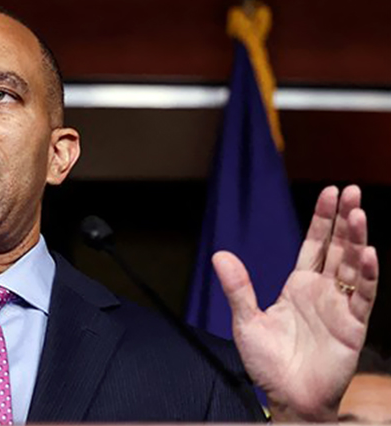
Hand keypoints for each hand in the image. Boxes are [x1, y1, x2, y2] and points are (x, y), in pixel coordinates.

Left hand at [214, 185, 378, 421]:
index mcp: (298, 286)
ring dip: (358, 240)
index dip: (323, 220)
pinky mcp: (352, 327)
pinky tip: (370, 253)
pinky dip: (368, 276)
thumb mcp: (247, 321)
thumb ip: (238, 288)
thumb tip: (219, 254)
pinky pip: (363, 297)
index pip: (315, 245)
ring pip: (353, 266)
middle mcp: (323, 292)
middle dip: (345, 219)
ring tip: (359, 212)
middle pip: (338, 248)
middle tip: (352, 190)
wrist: (287, 398)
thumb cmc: (268, 364)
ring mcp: (340, 307)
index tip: (329, 192)